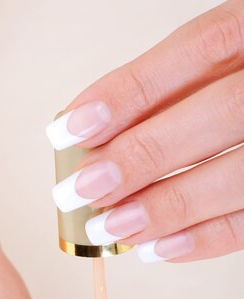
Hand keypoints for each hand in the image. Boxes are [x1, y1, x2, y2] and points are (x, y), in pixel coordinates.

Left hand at [47, 0, 243, 262]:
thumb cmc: (242, 88)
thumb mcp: (220, 64)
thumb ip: (170, 89)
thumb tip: (94, 135)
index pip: (200, 51)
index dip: (130, 92)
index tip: (72, 128)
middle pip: (217, 114)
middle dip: (142, 155)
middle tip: (83, 188)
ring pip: (237, 176)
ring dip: (166, 206)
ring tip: (111, 226)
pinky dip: (204, 239)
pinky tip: (157, 247)